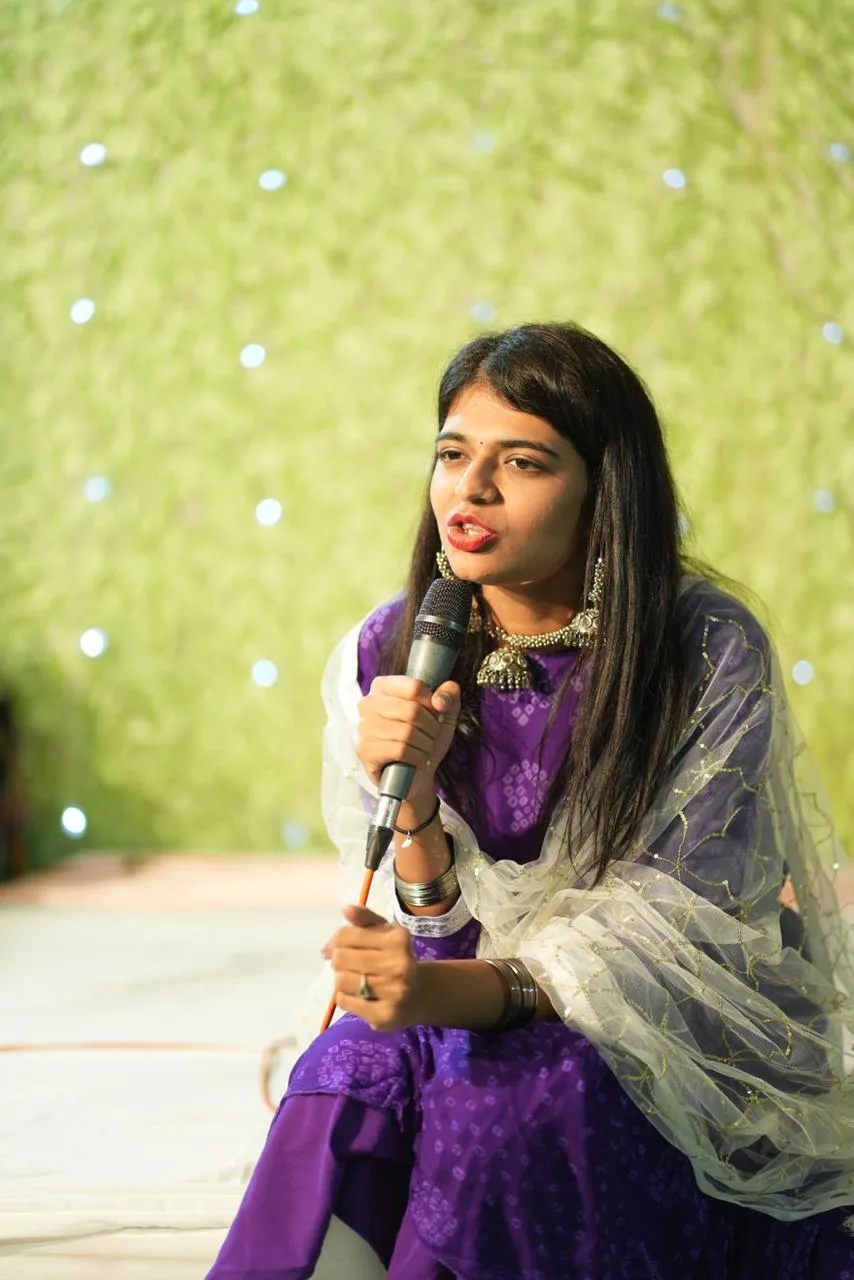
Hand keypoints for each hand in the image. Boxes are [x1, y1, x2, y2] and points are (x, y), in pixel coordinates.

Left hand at [323, 904, 427, 1031]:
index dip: (334, 941)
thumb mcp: (386, 933)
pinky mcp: (384, 1015)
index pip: (346, 935)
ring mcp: (393, 992)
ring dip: (342, 980)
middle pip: (340, 958)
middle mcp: (398, 964)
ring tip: (354, 980)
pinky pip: (346, 1002)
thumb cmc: (397, 958)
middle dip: (338, 961)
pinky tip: (357, 995)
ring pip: (341, 981)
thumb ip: (365, 919)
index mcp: (398, 939)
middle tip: (348, 965)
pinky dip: (344, 998)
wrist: (421, 994)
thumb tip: (346, 909)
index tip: (335, 947)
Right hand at [356, 676, 460, 809]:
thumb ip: (448, 696)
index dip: (432, 702)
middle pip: (411, 710)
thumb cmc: (424, 738)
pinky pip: (400, 750)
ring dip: (425, 743)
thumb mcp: (443, 714)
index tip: (437, 712)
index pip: (414, 687)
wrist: (416, 774)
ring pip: (407, 732)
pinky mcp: (364, 750)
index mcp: (383, 687)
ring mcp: (364, 727)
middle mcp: (368, 703)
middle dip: (431, 727)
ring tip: (425, 747)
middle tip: (432, 735)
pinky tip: (418, 759)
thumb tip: (441, 698)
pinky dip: (417, 756)